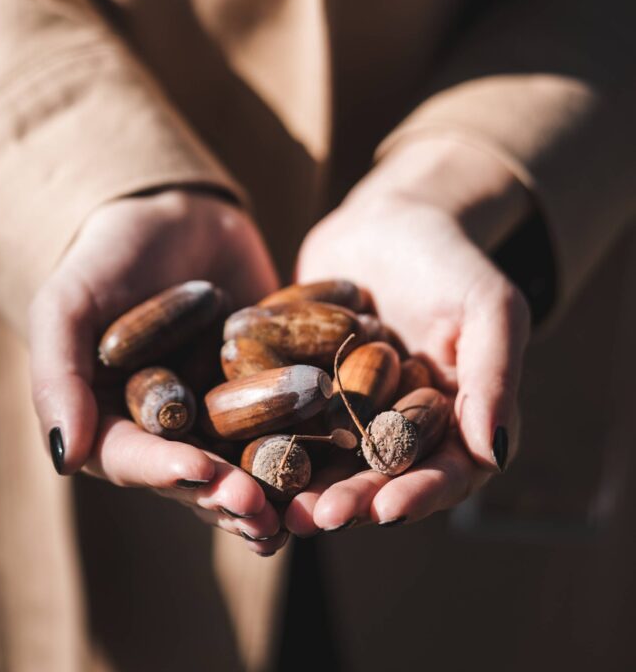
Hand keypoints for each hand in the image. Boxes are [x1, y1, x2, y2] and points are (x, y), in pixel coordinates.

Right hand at [29, 188, 287, 554]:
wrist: (175, 213)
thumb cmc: (106, 256)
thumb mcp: (68, 304)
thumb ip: (59, 376)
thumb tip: (66, 459)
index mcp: (115, 422)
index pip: (135, 460)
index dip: (168, 472)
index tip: (204, 475)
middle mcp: (172, 429)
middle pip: (197, 475)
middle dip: (229, 496)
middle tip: (263, 511)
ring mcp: (224, 411)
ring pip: (249, 461)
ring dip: (274, 488)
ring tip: (304, 510)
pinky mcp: (270, 386)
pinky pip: (293, 416)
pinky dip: (316, 438)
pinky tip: (343, 451)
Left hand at [284, 139, 531, 534]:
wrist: (390, 218)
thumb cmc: (452, 260)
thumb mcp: (489, 306)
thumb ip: (494, 375)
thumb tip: (495, 455)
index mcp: (457, 422)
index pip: (445, 471)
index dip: (419, 494)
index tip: (388, 510)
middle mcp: (402, 428)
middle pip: (380, 479)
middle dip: (352, 502)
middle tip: (318, 517)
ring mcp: (351, 413)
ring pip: (329, 461)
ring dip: (305, 486)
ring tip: (275, 506)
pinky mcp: (307, 391)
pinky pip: (287, 421)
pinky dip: (267, 441)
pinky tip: (241, 457)